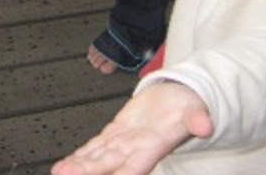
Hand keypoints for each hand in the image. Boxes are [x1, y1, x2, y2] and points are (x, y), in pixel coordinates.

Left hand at [51, 81, 212, 174]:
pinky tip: (65, 163)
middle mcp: (135, 149)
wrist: (178, 97)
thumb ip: (198, 118)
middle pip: (108, 164)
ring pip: (96, 157)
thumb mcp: (195, 110)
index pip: (134, 166)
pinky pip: (94, 147)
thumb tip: (205, 125)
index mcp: (154, 146)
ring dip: (78, 165)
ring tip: (60, 171)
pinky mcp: (115, 133)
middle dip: (87, 171)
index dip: (120, 174)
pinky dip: (80, 155)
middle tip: (66, 174)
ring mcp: (123, 142)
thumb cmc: (188, 107)